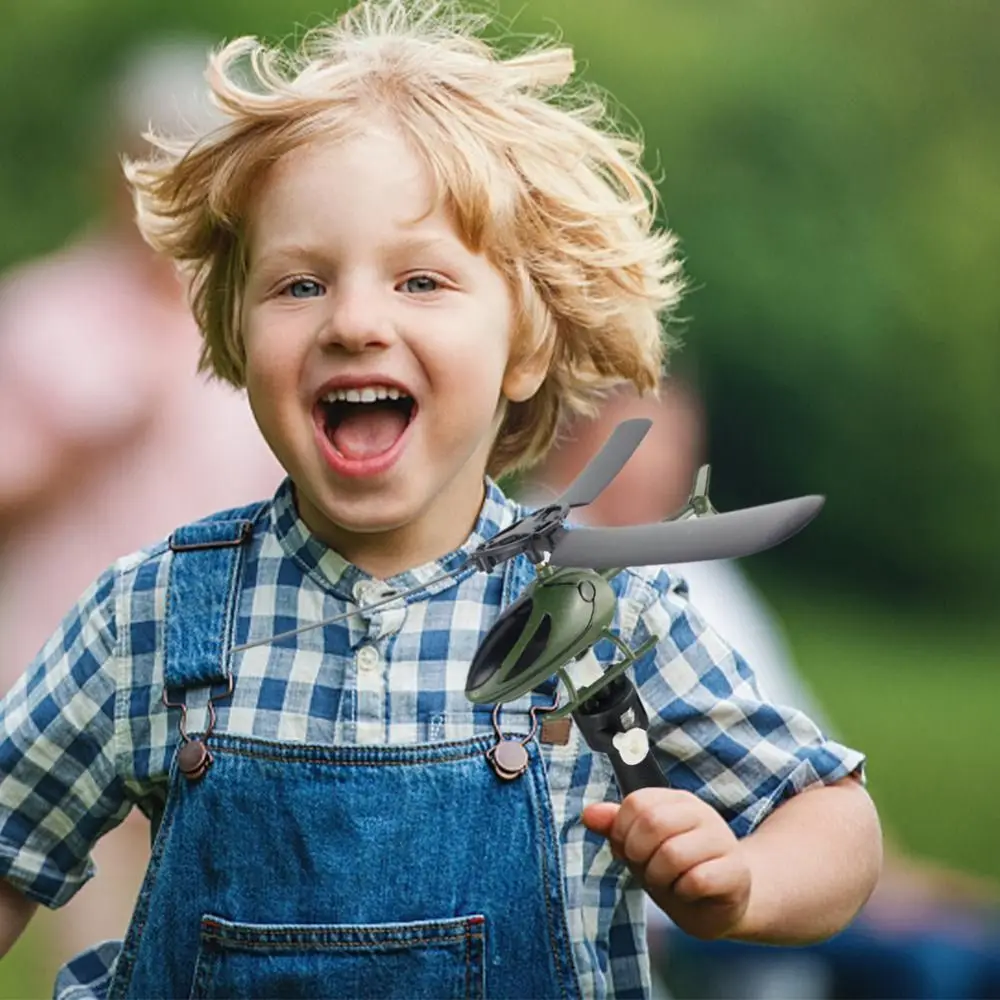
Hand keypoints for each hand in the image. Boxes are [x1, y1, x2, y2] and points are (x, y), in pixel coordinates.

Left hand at [582, 787, 750, 939]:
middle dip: (639, 855)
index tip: (628, 850)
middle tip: (647, 868)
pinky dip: (682, 892)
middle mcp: (701, 813)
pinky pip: (697, 880)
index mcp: (675, 800)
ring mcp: (721, 840)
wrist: (717, 903)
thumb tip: (588, 814)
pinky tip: (688, 892)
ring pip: (673, 854)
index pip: (636, 803)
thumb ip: (614, 827)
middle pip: (653, 823)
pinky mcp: (735, 871)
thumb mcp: (639, 847)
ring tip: (668, 881)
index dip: (622, 832)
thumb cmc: (674, 870)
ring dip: (660, 877)